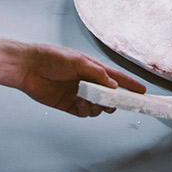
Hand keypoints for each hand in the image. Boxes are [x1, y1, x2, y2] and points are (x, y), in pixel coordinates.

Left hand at [15, 42, 145, 116]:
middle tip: (111, 103)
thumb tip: (113, 85)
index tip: (142, 91)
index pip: (117, 77)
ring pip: (98, 106)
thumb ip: (97, 74)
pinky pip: (84, 113)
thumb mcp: (79, 61)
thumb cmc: (53, 58)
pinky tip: (79, 104)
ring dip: (97, 106)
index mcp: (94, 69)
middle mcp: (89, 82)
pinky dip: (85, 111)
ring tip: (89, 101)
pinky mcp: (68, 105)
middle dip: (113, 101)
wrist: (28, 68)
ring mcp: (80, 94)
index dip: (130, 84)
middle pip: (109, 96)